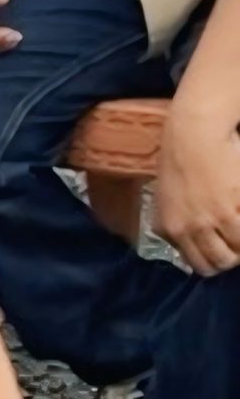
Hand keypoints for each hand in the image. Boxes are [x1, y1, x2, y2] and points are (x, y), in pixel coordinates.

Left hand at [155, 103, 239, 276]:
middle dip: (232, 254)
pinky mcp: (232, 209)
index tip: (223, 250)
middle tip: (234, 237)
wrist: (193, 133)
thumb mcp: (165, 198)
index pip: (200, 265)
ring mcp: (212, 219)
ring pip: (238, 251)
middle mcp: (189, 228)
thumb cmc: (179, 160)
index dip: (215, 260)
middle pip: (221, 262)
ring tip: (238, 224)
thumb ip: (175, 225)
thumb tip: (187, 252)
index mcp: (171, 227)